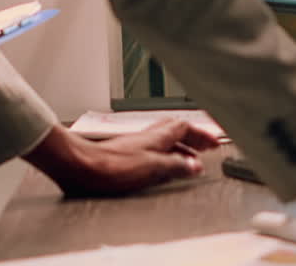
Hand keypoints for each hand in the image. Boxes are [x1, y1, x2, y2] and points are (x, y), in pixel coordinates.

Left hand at [22, 120, 219, 196]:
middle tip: (205, 146)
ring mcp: (135, 145)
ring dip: (179, 146)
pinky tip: (162, 167)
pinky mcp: (125, 156)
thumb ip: (175, 166)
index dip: (201, 134)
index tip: (215, 141)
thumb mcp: (152, 168)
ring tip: (189, 158)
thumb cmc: (112, 166)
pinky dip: (164, 155)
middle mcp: (147, 137)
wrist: (81, 167)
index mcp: (157, 137)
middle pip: (175, 130)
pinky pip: (152, 151)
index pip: (185, 127)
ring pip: (163, 139)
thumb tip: (195, 166)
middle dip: (192, 137)